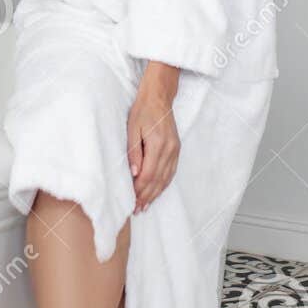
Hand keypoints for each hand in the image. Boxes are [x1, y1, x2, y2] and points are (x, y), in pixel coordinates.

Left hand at [126, 63, 180, 212]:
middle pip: (158, 180)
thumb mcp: (132, 129)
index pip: (148, 175)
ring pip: (166, 179)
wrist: (159, 97)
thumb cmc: (142, 110)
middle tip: (136, 209)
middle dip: (146, 196)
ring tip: (144, 206)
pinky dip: (163, 185)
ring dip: (155, 194)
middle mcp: (170, 150)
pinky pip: (171, 172)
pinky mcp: (176, 150)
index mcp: (158, 144)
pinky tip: (156, 192)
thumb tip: (135, 173)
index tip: (131, 201)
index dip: (139, 190)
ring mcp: (175, 150)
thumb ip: (134, 152)